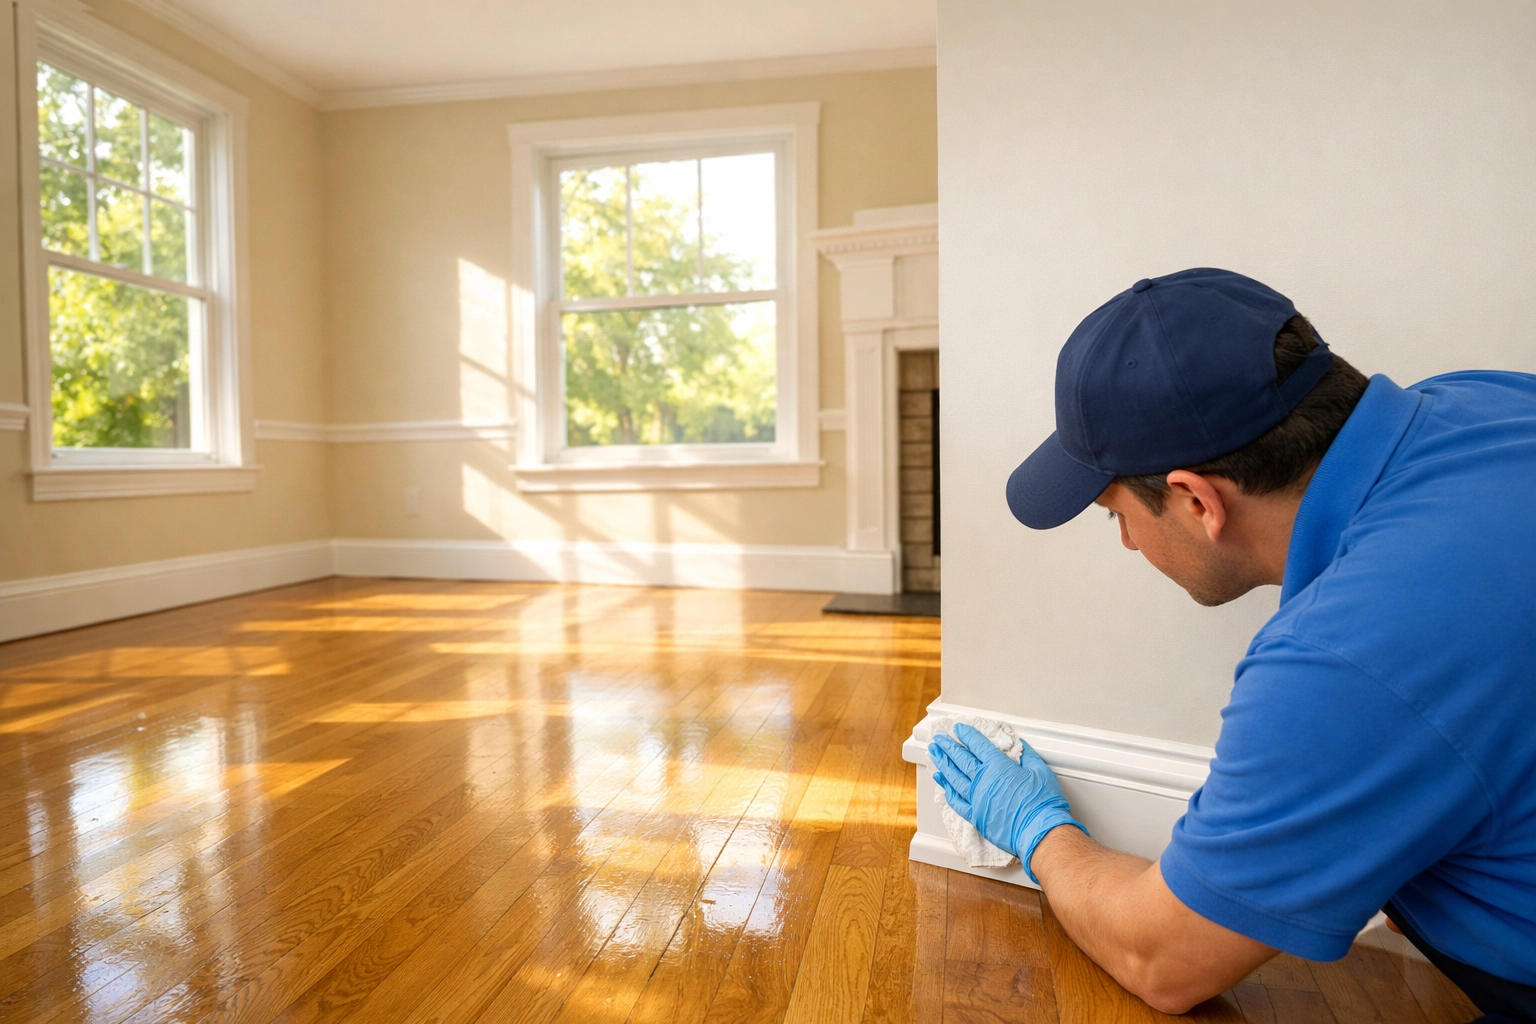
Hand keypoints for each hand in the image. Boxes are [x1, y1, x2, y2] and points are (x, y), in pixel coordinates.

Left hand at [929, 723, 1086, 883]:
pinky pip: (957, 802)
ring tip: (934, 754)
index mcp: (998, 767)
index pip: (978, 745)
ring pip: (954, 778)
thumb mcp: (1040, 771)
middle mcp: (983, 781)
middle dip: (948, 746)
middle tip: (938, 738)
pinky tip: (942, 784)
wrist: (1040, 833)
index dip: (967, 734)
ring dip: (943, 764)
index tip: (958, 728)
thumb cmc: (1042, 803)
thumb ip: (1028, 756)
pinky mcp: (976, 816)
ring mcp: (977, 799)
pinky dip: (948, 791)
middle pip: (960, 759)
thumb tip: (1021, 747)